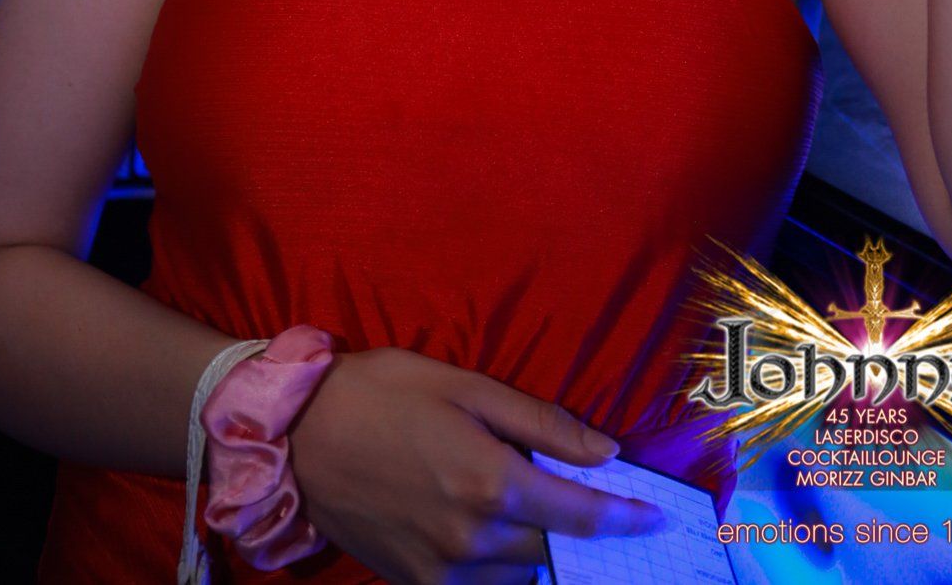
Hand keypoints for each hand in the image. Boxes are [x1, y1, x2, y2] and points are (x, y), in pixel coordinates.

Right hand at [288, 347, 665, 584]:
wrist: (296, 435)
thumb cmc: (383, 392)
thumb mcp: (466, 387)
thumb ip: (541, 423)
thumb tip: (606, 451)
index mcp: (490, 482)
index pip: (579, 516)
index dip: (624, 518)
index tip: (655, 517)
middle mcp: (472, 538)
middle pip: (554, 554)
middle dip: (587, 539)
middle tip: (610, 520)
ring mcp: (442, 569)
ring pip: (518, 579)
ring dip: (541, 556)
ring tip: (550, 525)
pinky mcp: (414, 583)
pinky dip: (501, 571)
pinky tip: (501, 540)